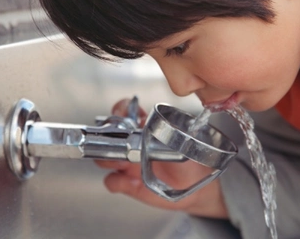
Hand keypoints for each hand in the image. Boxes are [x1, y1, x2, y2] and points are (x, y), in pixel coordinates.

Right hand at [95, 98, 228, 217]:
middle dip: (106, 136)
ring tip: (124, 163)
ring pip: (103, 158)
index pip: (125, 112)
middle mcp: (132, 144)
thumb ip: (171, 134)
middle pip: (107, 134)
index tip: (123, 113)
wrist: (195, 189)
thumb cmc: (191, 161)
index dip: (120, 110)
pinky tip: (132, 183)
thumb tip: (159, 128)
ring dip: (108, 159)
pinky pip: (112, 181)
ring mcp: (128, 163)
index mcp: (145, 128)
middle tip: (118, 141)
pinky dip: (118, 182)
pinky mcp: (128, 183)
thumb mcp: (185, 143)